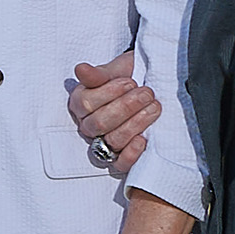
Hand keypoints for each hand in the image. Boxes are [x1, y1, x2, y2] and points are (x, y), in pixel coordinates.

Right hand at [66, 53, 161, 178]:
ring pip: (112, 141)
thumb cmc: (131, 78)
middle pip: (99, 123)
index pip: (87, 103)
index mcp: (81, 104)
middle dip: (126, 107)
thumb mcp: (116, 70)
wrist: (151, 85)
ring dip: (136, 124)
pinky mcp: (121, 157)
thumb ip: (98, 74)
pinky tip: (143, 140)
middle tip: (146, 93)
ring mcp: (104, 142)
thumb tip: (81, 69)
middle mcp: (89, 126)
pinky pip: (120, 164)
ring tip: (153, 108)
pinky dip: (131, 153)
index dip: (110, 93)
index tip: (130, 82)